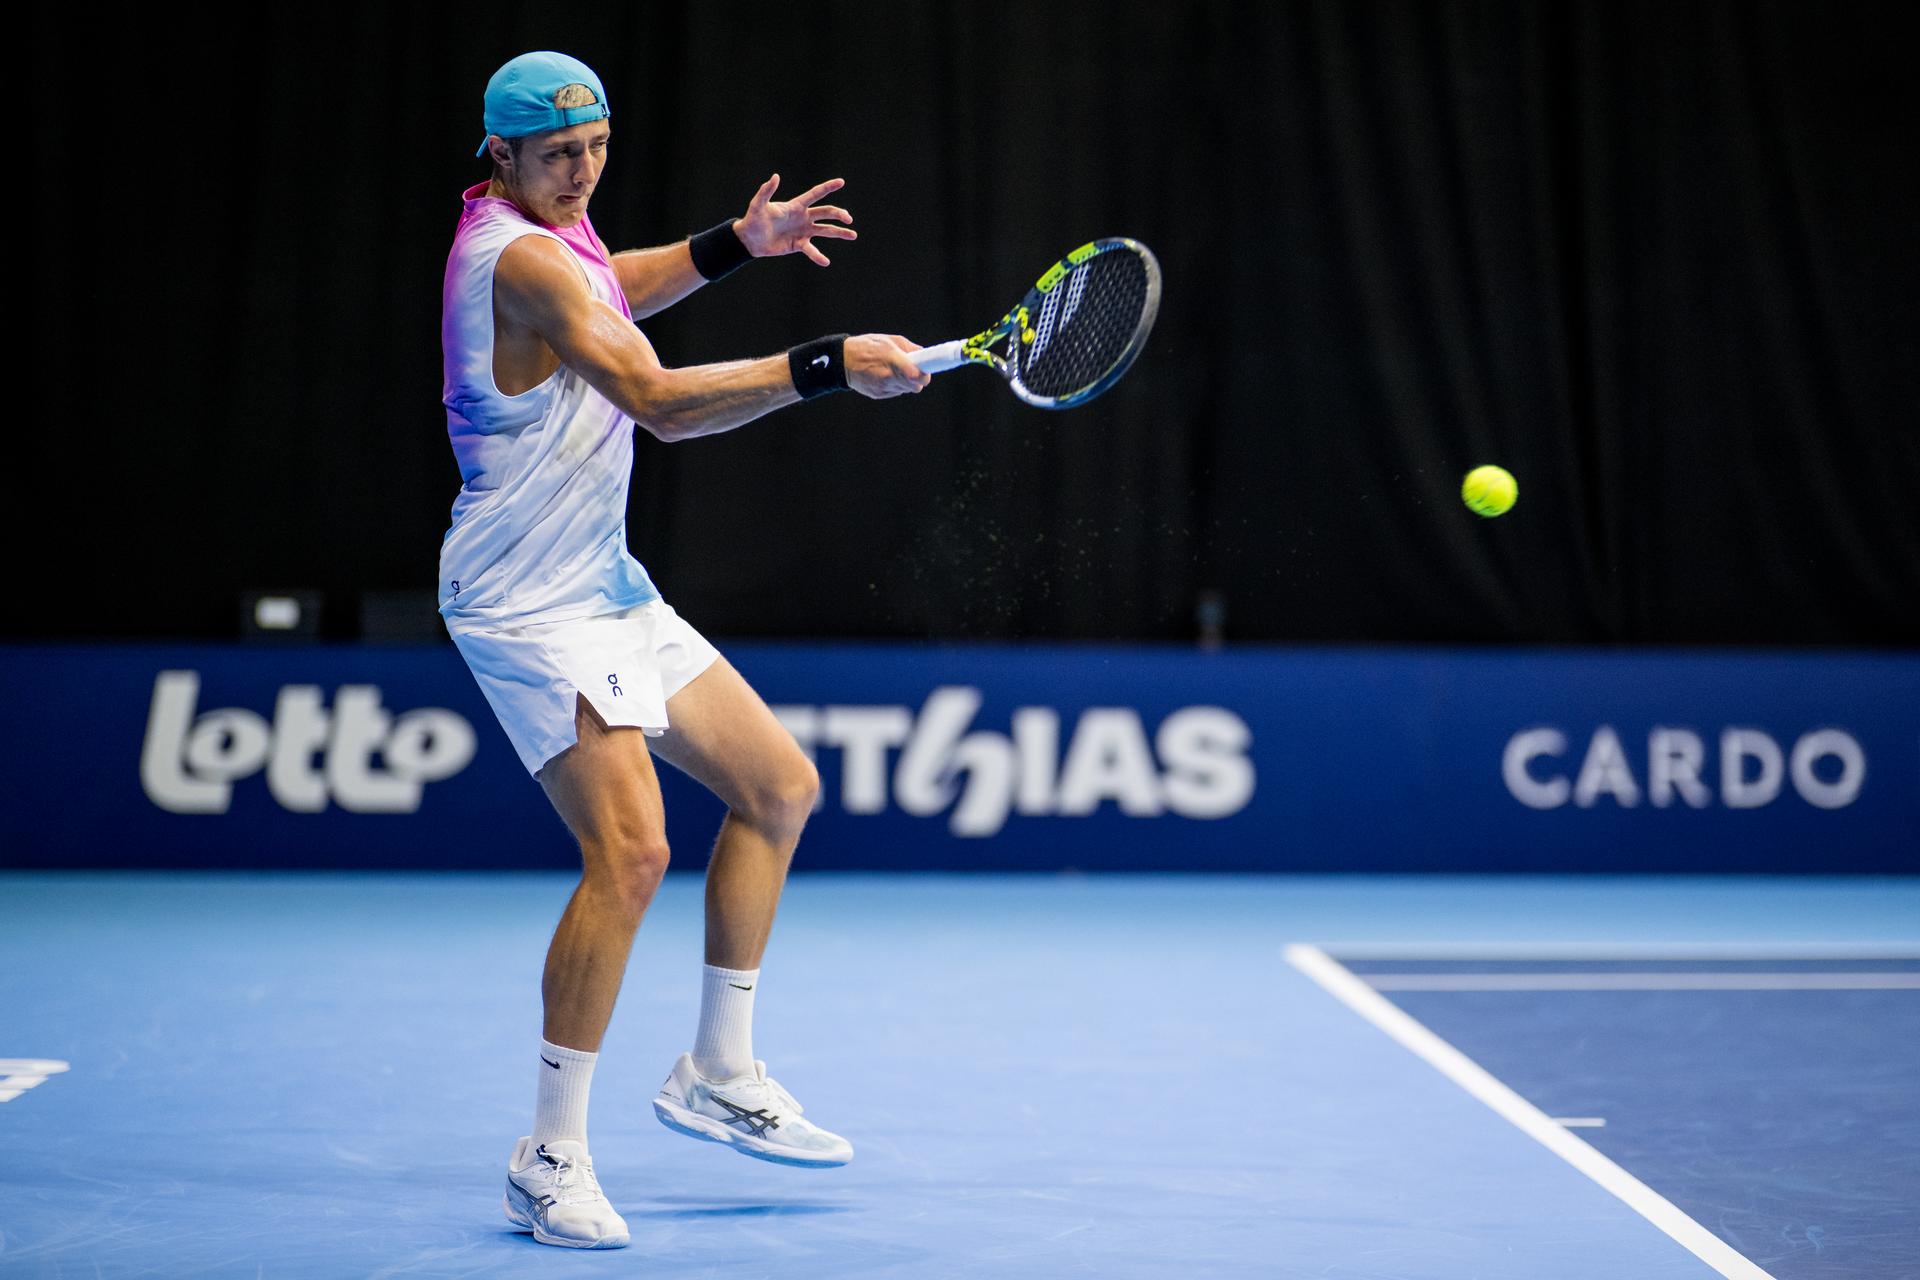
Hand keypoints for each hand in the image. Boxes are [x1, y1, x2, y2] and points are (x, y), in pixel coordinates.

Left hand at [734, 174, 855, 266]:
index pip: (815, 194)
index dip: (828, 187)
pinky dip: (818, 256)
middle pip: (825, 213)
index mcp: (796, 205)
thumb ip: (766, 191)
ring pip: (826, 230)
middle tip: (848, 219)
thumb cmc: (753, 219)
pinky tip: (825, 262)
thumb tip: (775, 177)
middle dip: (838, 214)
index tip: (841, 182)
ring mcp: (803, 231)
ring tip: (853, 235)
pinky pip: (811, 250)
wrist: (749, 240)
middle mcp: (803, 217)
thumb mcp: (758, 205)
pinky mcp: (799, 245)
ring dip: (839, 233)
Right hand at [845, 335, 930, 398]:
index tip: (925, 369)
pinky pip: (895, 392)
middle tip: (912, 370)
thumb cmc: (867, 346)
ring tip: (894, 370)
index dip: (925, 374)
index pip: (917, 376)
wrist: (842, 361)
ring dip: (905, 382)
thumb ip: (908, 348)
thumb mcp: (888, 340)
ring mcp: (883, 387)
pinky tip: (885, 376)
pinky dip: (895, 385)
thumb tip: (923, 355)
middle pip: (915, 386)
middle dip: (917, 379)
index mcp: (892, 358)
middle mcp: (888, 376)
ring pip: (906, 389)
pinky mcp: (878, 394)